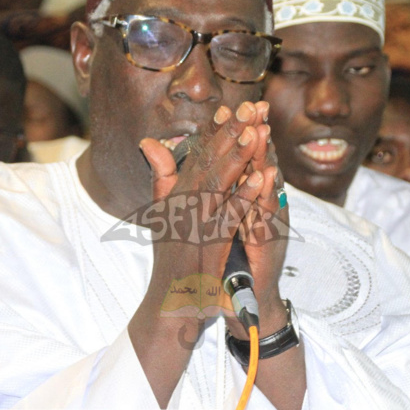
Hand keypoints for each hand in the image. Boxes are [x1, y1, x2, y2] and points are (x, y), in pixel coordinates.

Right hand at [140, 101, 272, 318]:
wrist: (169, 302)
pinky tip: (260, 178)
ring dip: (239, 156)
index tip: (236, 107)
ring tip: (256, 132)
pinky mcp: (208, 244)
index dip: (218, 130)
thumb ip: (161, 176)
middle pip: (210, 162)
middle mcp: (183, 204)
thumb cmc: (171, 259)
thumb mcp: (161, 213)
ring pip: (220, 183)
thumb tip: (148, 140)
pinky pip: (229, 215)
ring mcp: (195, 224)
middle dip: (232, 133)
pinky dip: (245, 195)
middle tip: (252, 107)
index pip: (199, 155)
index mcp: (176, 195)